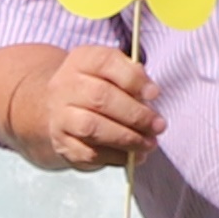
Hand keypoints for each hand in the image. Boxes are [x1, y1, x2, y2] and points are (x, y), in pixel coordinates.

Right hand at [18, 42, 157, 172]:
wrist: (62, 106)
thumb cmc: (99, 86)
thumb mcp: (114, 71)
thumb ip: (132, 76)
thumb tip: (149, 93)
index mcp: (82, 60)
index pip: (106, 63)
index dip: (133, 79)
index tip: (154, 94)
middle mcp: (65, 86)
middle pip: (100, 97)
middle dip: (135, 114)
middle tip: (158, 126)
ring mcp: (60, 116)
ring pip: (92, 128)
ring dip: (126, 138)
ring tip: (148, 143)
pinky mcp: (62, 143)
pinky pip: (88, 153)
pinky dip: (115, 156)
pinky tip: (132, 156)